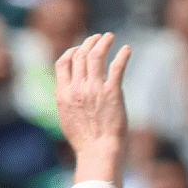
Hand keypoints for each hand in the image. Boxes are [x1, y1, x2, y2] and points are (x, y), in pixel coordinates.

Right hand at [53, 33, 131, 177]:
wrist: (99, 150)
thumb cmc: (85, 139)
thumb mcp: (66, 118)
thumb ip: (64, 101)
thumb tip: (60, 91)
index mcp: (64, 93)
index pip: (63, 62)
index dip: (71, 51)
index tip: (80, 48)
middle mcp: (77, 88)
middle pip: (80, 55)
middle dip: (89, 43)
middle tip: (98, 37)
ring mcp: (94, 88)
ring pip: (96, 56)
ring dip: (103, 43)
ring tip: (110, 37)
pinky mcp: (112, 92)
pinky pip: (117, 67)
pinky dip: (122, 55)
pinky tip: (127, 49)